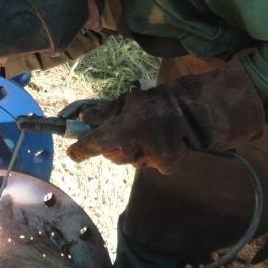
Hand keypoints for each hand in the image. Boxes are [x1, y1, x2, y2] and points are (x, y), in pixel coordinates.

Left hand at [66, 60, 264, 172]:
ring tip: (146, 134)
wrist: (194, 111)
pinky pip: (148, 165)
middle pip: (110, 156)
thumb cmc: (157, 103)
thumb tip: (83, 118)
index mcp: (122, 127)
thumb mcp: (128, 101)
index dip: (79, 150)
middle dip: (111, 146)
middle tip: (122, 133)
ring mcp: (150, 158)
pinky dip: (150, 157)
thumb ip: (104, 112)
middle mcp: (134, 146)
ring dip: (131, 151)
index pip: (92, 144)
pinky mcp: (165, 166)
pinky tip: (159, 143)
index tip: (73, 153)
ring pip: (129, 161)